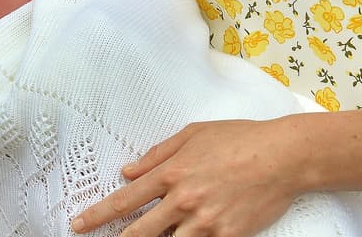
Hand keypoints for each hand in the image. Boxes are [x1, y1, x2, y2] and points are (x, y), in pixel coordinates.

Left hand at [70, 117, 307, 236]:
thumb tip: (128, 170)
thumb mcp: (195, 134)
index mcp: (173, 172)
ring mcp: (204, 222)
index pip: (125, 200)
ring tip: (155, 234)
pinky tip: (192, 235)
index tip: (78, 226)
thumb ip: (158, 153)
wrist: (283, 156)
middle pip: (138, 234)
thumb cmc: (241, 139)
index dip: (97, 215)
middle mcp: (184, 200)